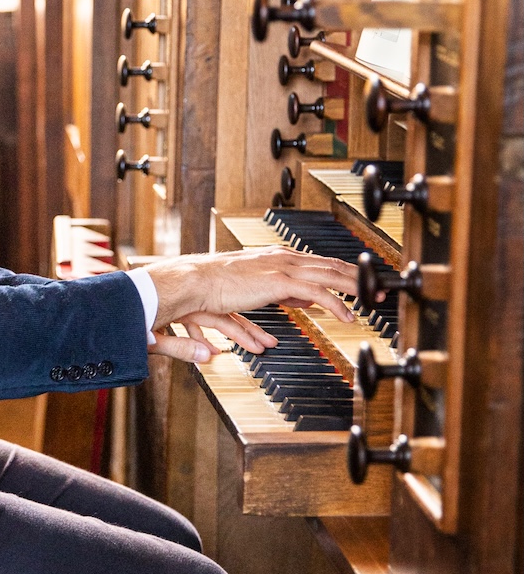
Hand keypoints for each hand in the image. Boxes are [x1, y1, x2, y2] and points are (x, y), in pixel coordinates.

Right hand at [144, 247, 358, 363]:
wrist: (195, 282)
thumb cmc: (213, 289)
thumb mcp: (249, 294)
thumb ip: (276, 301)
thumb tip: (291, 316)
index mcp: (276, 257)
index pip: (318, 262)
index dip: (342, 271)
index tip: (358, 283)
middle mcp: (282, 257)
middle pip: (330, 264)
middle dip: (357, 277)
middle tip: (378, 288)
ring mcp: (282, 267)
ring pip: (330, 274)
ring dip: (354, 287)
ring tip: (372, 300)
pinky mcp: (280, 282)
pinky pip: (318, 293)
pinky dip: (336, 304)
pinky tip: (347, 316)